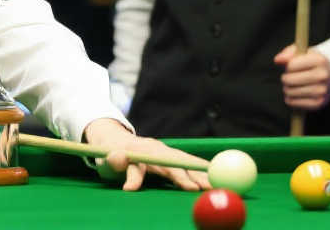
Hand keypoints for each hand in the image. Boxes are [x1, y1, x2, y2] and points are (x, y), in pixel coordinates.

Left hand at [83, 118, 210, 191]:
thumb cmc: (112, 153)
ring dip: (204, 172)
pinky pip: (189, 163)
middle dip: (199, 175)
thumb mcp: (109, 159)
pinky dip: (201, 169)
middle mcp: (160, 149)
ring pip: (189, 162)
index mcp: (147, 151)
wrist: (114, 140)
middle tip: (214, 188)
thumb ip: (115, 163)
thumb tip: (122, 170)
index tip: (192, 188)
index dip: (180, 177)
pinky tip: (213, 178)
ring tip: (220, 184)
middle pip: (183, 163)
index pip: (166, 165)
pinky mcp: (171, 157)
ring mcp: (167, 152)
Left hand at [273, 44, 329, 110]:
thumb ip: (288, 53)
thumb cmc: (310, 62)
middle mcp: (323, 76)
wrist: (329, 77)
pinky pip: (293, 103)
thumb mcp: (301, 52)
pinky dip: (290, 99)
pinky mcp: (319, 103)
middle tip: (289, 77)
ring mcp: (322, 91)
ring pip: (290, 92)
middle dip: (285, 78)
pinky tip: (296, 94)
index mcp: (319, 61)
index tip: (292, 67)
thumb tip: (277, 60)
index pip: (291, 65)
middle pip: (289, 80)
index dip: (287, 67)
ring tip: (293, 85)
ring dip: (287, 89)